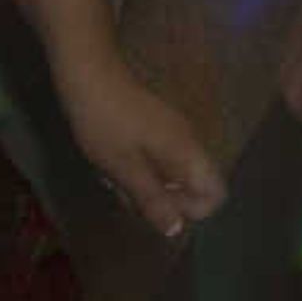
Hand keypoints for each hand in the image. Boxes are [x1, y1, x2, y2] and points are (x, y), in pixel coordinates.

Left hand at [59, 52, 227, 239]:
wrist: (86, 70)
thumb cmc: (104, 122)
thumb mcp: (124, 167)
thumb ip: (152, 200)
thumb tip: (178, 230)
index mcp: (188, 153)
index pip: (216, 195)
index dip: (191, 210)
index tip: (156, 205)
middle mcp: (187, 142)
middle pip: (192, 187)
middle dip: (161, 199)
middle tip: (127, 190)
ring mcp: (171, 132)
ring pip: (170, 174)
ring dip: (144, 184)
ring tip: (112, 175)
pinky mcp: (153, 125)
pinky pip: (155, 158)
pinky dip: (136, 167)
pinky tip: (109, 162)